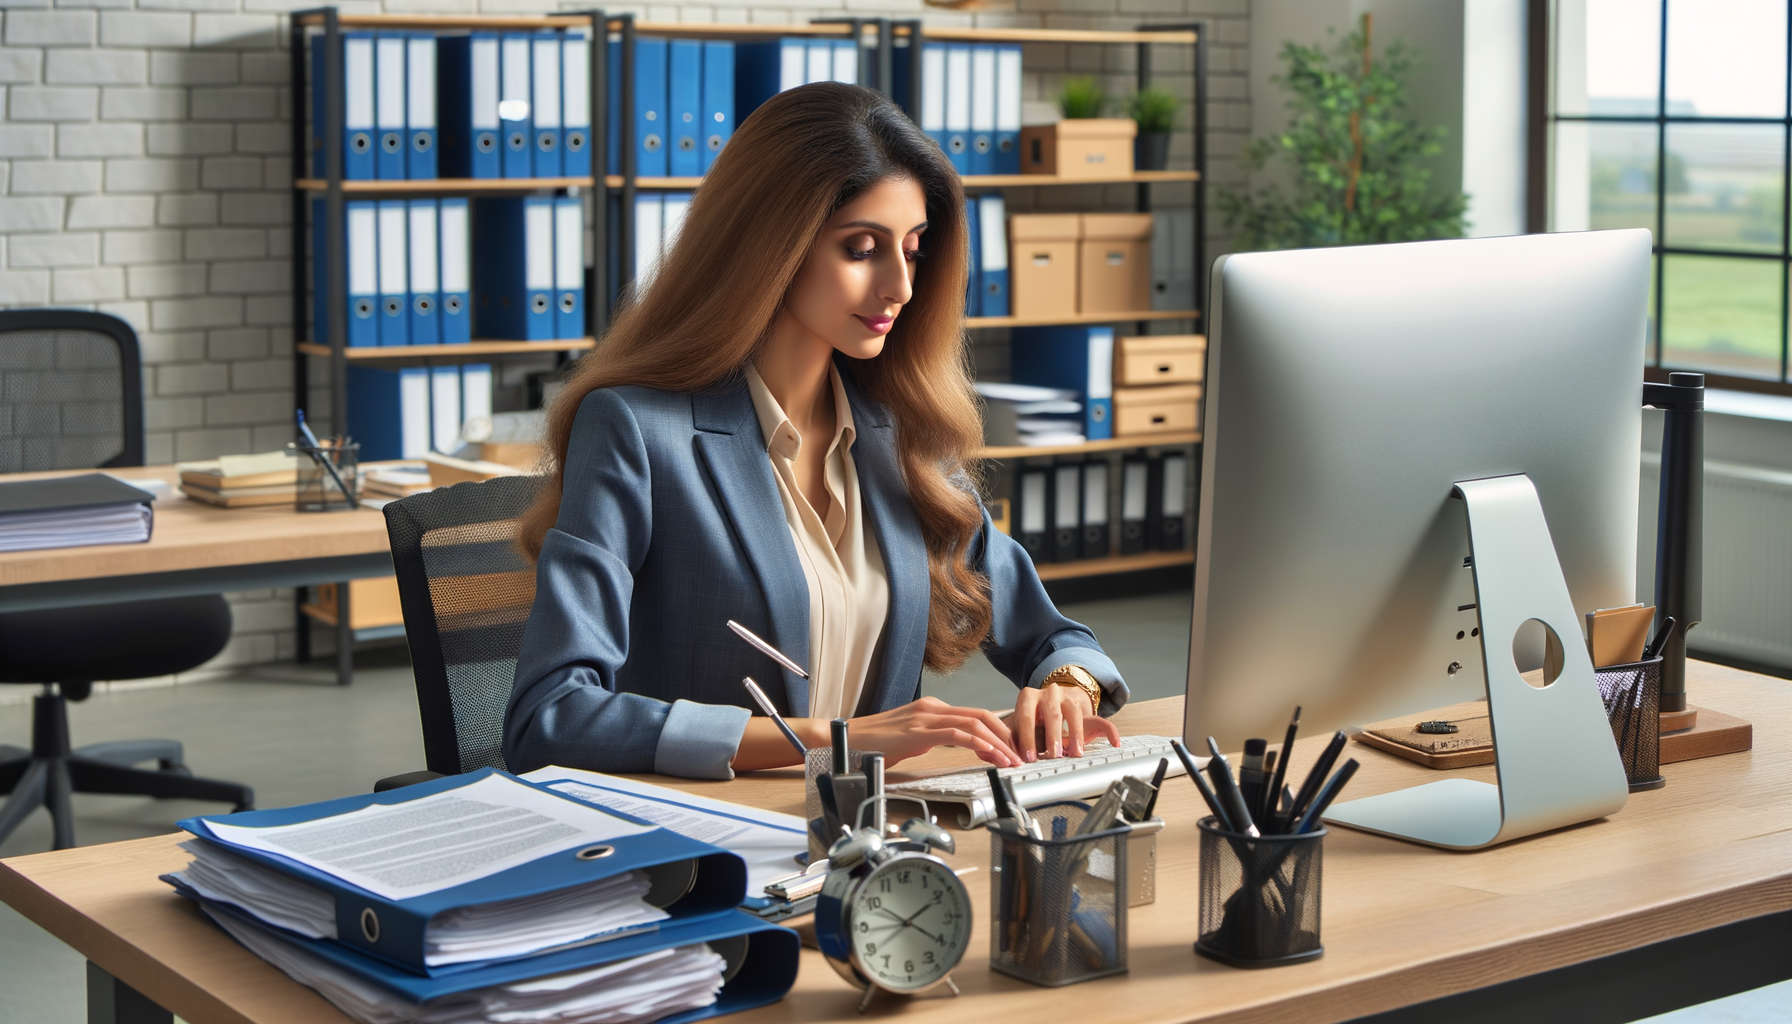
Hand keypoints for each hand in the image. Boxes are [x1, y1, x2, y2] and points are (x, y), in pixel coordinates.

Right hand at [847, 696, 1023, 767]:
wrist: (849, 736)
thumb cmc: (877, 741)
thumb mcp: (913, 737)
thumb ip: (934, 737)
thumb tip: (956, 745)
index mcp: (933, 708)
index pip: (976, 715)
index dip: (999, 730)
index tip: (1011, 748)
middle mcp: (933, 707)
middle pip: (982, 716)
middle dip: (1006, 736)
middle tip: (1019, 755)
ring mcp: (926, 717)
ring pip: (974, 724)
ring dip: (997, 743)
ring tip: (1010, 760)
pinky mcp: (919, 732)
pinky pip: (957, 735)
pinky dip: (979, 745)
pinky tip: (989, 756)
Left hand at [1010, 682, 1120, 761]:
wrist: (1050, 704)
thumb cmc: (1031, 720)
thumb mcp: (1016, 726)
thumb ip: (1009, 738)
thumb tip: (998, 755)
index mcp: (1029, 697)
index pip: (1026, 716)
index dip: (1027, 737)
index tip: (1029, 756)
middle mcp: (1049, 693)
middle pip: (1052, 713)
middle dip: (1053, 736)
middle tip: (1053, 755)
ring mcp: (1069, 699)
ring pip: (1075, 713)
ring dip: (1075, 734)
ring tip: (1075, 753)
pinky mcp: (1085, 710)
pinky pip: (1100, 719)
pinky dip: (1110, 731)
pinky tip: (1115, 743)